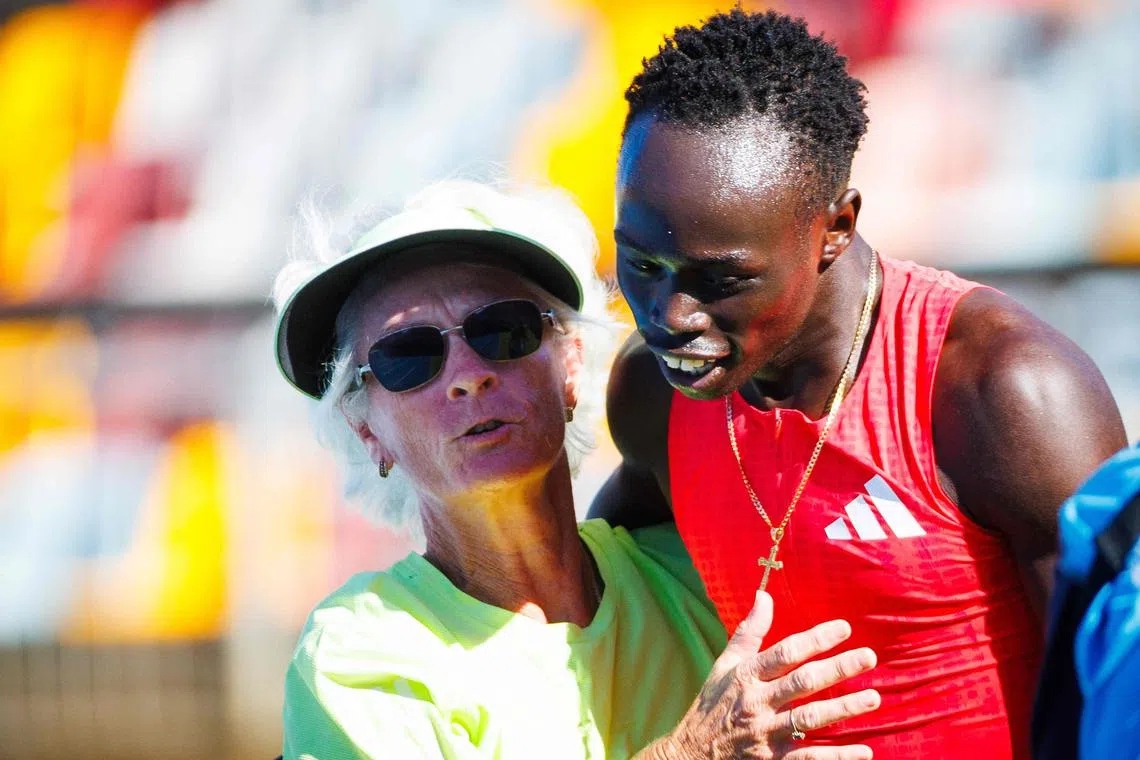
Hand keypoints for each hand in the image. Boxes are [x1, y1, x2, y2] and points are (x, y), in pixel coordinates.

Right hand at [641, 591, 879, 758]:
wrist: (690, 754)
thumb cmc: (713, 704)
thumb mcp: (725, 664)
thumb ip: (749, 631)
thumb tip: (764, 595)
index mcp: (746, 675)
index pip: (785, 652)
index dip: (815, 639)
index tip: (844, 628)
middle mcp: (757, 703)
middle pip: (802, 682)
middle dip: (837, 669)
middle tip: (869, 657)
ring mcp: (765, 734)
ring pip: (810, 719)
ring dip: (843, 709)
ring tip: (874, 698)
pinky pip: (809, 759)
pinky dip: (837, 757)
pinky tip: (864, 751)